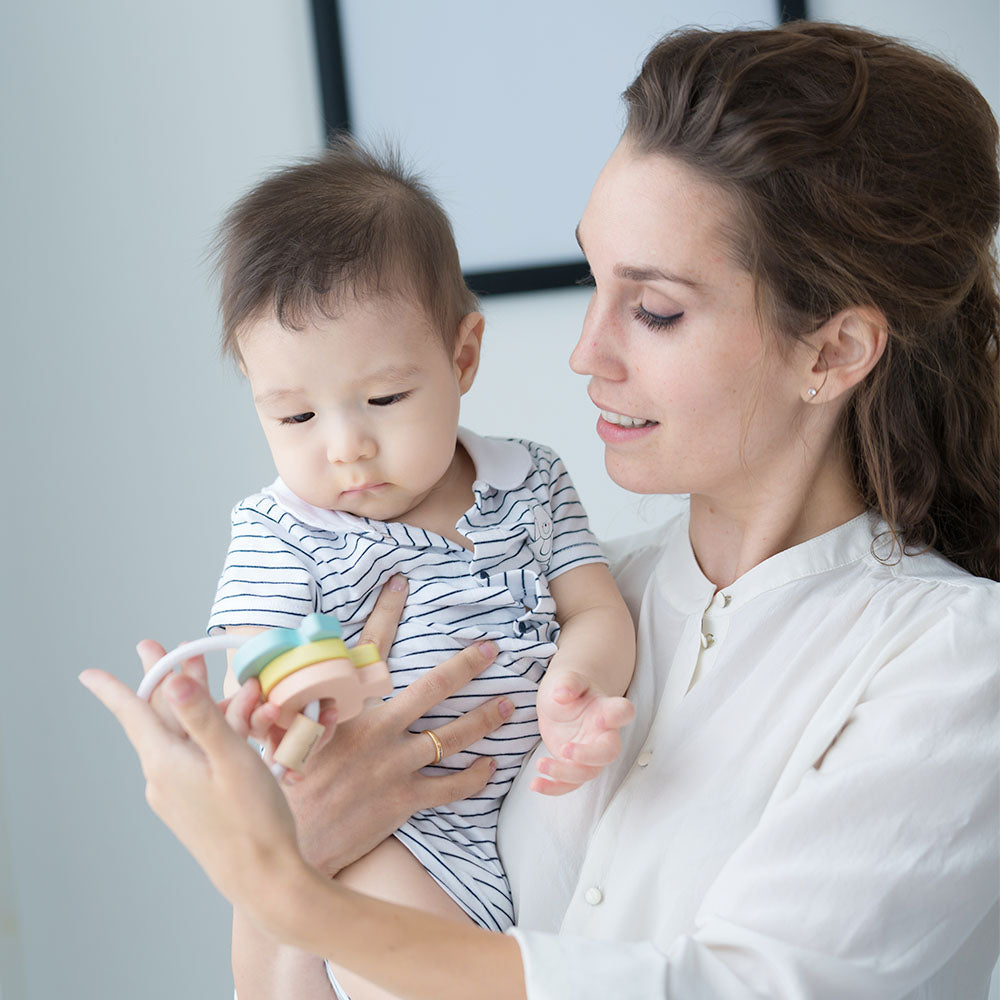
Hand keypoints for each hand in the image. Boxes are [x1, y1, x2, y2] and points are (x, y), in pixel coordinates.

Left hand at [79, 666, 304, 918]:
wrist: (263, 878)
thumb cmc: (252, 818)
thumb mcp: (232, 758)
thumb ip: (203, 718)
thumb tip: (174, 681)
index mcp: (165, 762)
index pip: (133, 714)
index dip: (113, 689)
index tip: (89, 674)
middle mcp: (162, 777)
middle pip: (162, 719)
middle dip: (172, 683)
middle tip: (174, 653)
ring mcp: (177, 794)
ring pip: (186, 737)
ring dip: (208, 709)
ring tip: (242, 692)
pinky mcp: (194, 806)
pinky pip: (198, 759)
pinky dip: (216, 737)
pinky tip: (244, 730)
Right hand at [276, 577, 512, 876]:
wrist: (289, 846)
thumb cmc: (278, 788)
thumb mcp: (273, 732)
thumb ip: (280, 698)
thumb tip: (263, 669)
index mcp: (346, 707)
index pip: (370, 648)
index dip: (387, 612)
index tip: (402, 583)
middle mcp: (378, 731)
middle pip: (432, 688)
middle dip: (466, 665)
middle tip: (492, 649)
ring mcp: (395, 766)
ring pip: (454, 736)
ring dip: (485, 719)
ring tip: (509, 705)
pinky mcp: (405, 801)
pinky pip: (451, 788)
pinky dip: (475, 777)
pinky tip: (492, 766)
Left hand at [533, 670, 634, 795]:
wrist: (561, 700)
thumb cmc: (568, 688)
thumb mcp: (566, 679)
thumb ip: (569, 682)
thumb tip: (562, 693)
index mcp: (606, 709)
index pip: (623, 712)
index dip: (619, 716)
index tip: (601, 718)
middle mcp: (603, 734)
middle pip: (609, 752)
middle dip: (589, 756)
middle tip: (565, 749)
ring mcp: (589, 753)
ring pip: (587, 773)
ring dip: (565, 773)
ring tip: (541, 764)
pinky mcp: (574, 766)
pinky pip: (569, 783)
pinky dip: (553, 787)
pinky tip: (535, 784)